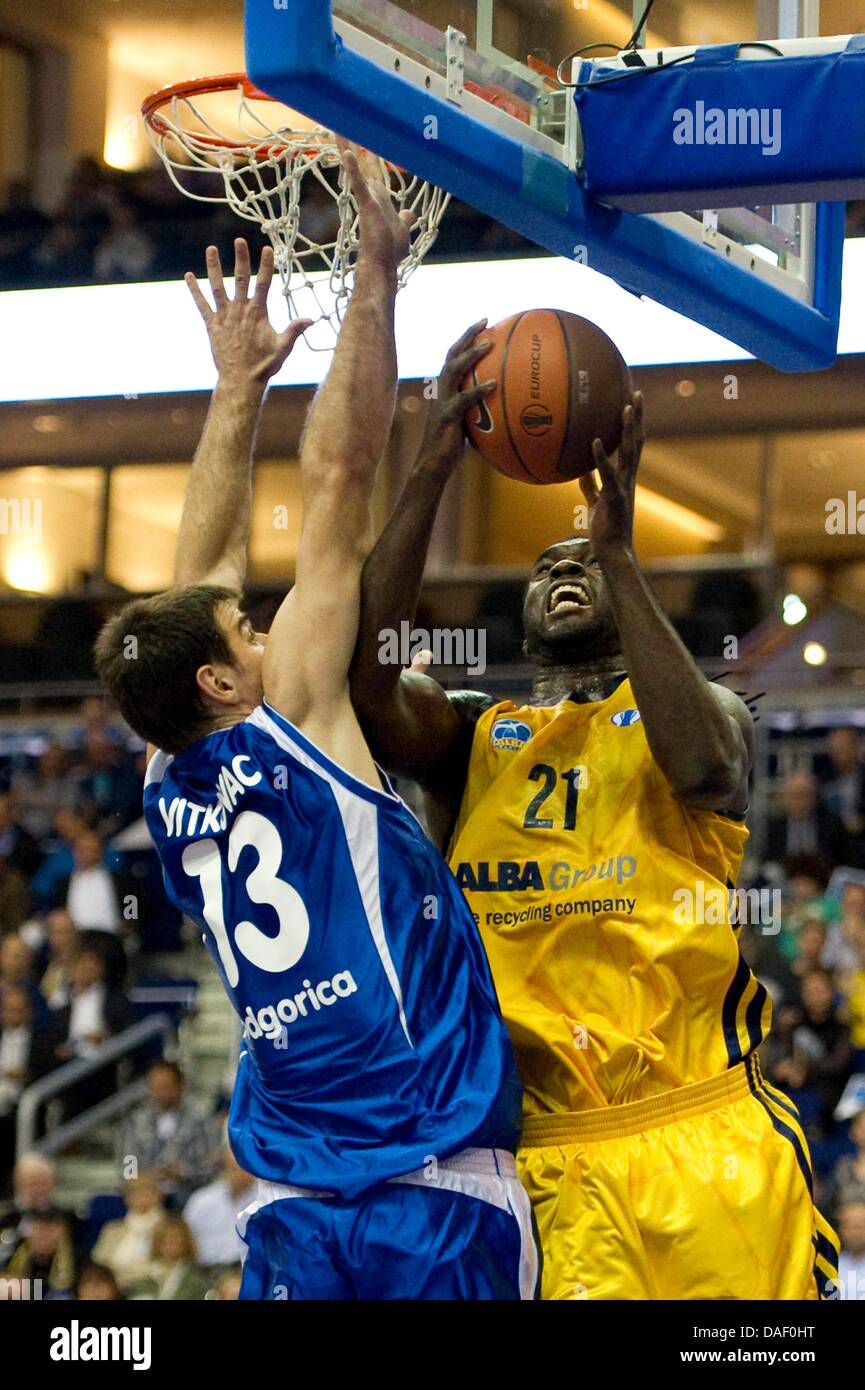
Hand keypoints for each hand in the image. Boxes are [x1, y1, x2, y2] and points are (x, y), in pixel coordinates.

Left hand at [185, 238, 311, 387]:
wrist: (240, 381)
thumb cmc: (264, 366)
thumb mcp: (284, 348)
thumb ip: (295, 331)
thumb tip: (311, 319)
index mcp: (258, 313)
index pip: (263, 284)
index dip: (265, 265)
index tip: (266, 248)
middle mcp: (240, 311)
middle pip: (241, 279)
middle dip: (241, 258)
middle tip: (239, 240)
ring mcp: (224, 317)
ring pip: (218, 286)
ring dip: (215, 267)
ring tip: (211, 249)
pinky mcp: (211, 325)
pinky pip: (201, 304)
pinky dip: (195, 290)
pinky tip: (189, 276)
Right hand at [338, 139, 413, 273]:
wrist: (383, 265)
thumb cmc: (390, 251)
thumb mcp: (403, 230)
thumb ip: (405, 220)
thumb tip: (410, 214)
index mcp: (380, 198)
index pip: (374, 170)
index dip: (371, 154)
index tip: (367, 138)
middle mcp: (372, 195)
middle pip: (362, 163)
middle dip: (354, 144)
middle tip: (344, 122)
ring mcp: (368, 199)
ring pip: (356, 168)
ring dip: (348, 149)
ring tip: (338, 128)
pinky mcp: (367, 205)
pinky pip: (358, 184)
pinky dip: (353, 169)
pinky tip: (347, 154)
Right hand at [415, 321, 494, 474]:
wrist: (432, 465)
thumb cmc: (451, 447)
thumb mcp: (466, 422)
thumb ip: (479, 409)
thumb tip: (504, 403)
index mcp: (445, 389)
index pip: (454, 356)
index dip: (467, 338)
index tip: (485, 323)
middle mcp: (441, 390)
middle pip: (452, 354)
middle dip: (467, 335)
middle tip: (486, 321)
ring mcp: (442, 402)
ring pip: (454, 371)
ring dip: (471, 355)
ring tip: (489, 344)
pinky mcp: (447, 417)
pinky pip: (463, 400)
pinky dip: (478, 390)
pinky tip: (494, 384)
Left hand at [579, 391, 643, 557]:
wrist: (613, 552)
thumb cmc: (605, 530)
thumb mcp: (595, 503)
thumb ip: (590, 486)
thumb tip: (580, 472)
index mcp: (624, 478)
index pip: (632, 446)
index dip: (633, 425)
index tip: (632, 403)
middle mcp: (628, 479)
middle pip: (637, 442)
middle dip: (637, 418)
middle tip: (637, 393)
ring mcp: (624, 487)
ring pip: (630, 453)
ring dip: (629, 429)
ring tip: (626, 407)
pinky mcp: (614, 498)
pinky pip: (608, 474)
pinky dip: (602, 458)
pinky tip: (596, 441)